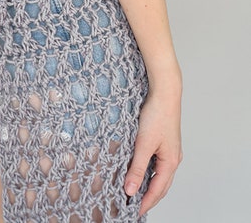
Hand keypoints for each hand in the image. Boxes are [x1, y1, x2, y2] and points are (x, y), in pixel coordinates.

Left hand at [125, 86, 182, 215]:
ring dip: (149, 185)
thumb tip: (131, 190)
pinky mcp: (165, 142)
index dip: (145, 202)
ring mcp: (170, 150)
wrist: (165, 93)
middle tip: (134, 207)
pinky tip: (139, 170)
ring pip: (159, 174)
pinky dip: (148, 171)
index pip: (157, 191)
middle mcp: (173, 158)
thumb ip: (137, 168)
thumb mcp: (143, 144)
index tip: (134, 212)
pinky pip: (157, 163)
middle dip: (149, 198)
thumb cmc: (157, 115)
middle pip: (161, 185)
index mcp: (170, 162)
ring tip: (135, 192)